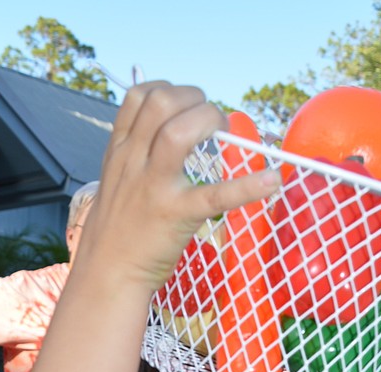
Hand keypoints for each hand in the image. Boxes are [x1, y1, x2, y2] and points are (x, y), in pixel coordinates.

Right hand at [78, 82, 281, 296]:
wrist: (107, 273)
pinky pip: (215, 195)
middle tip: (212, 121)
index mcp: (121, 150)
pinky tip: (272, 180)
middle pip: (161, 102)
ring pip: (178, 132)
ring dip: (209, 120)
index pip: (139, 95)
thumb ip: (138, 153)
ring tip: (225, 134)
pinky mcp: (176, 216)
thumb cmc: (118, 229)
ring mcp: (154, 187)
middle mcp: (134, 161)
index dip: (169, 89)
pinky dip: (248, 186)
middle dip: (195, 99)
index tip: (187, 105)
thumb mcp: (117, 180)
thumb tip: (168, 130)